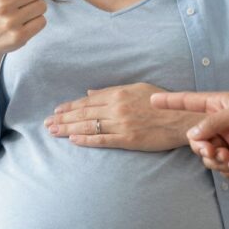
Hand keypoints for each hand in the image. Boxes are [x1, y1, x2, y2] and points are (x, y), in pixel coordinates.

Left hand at [46, 83, 205, 151]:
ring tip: (53, 131)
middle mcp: (116, 108)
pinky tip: (73, 140)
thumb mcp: (137, 88)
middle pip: (83, 113)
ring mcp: (121, 124)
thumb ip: (112, 91)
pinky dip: (86, 139)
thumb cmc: (161, 102)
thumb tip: (91, 92)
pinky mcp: (128, 139)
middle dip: (63, 118)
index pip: (88, 101)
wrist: (181, 118)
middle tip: (47, 123)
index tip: (57, 111)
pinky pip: (102, 140)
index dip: (70, 106)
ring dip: (68, 129)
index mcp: (118, 93)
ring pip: (88, 126)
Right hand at [151, 91, 228, 174]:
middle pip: (196, 137)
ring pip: (208, 155)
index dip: (171, 102)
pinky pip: (223, 167)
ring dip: (214, 160)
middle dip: (200, 147)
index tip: (151, 101)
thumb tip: (193, 134)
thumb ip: (214, 122)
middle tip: (212, 151)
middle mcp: (222, 123)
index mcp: (219, 105)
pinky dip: (226, 168)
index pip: (189, 102)